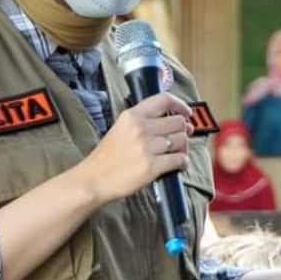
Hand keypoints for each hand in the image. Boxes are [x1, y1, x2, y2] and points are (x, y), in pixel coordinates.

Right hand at [75, 92, 192, 205]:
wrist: (94, 179)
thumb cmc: (109, 156)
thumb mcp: (121, 128)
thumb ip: (146, 121)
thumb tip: (182, 122)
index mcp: (133, 116)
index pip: (164, 100)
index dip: (180, 105)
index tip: (186, 113)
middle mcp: (141, 128)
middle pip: (178, 122)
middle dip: (182, 132)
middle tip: (177, 141)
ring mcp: (147, 147)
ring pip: (182, 141)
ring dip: (183, 148)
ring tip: (174, 154)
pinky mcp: (152, 166)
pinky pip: (180, 159)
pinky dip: (183, 163)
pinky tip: (177, 165)